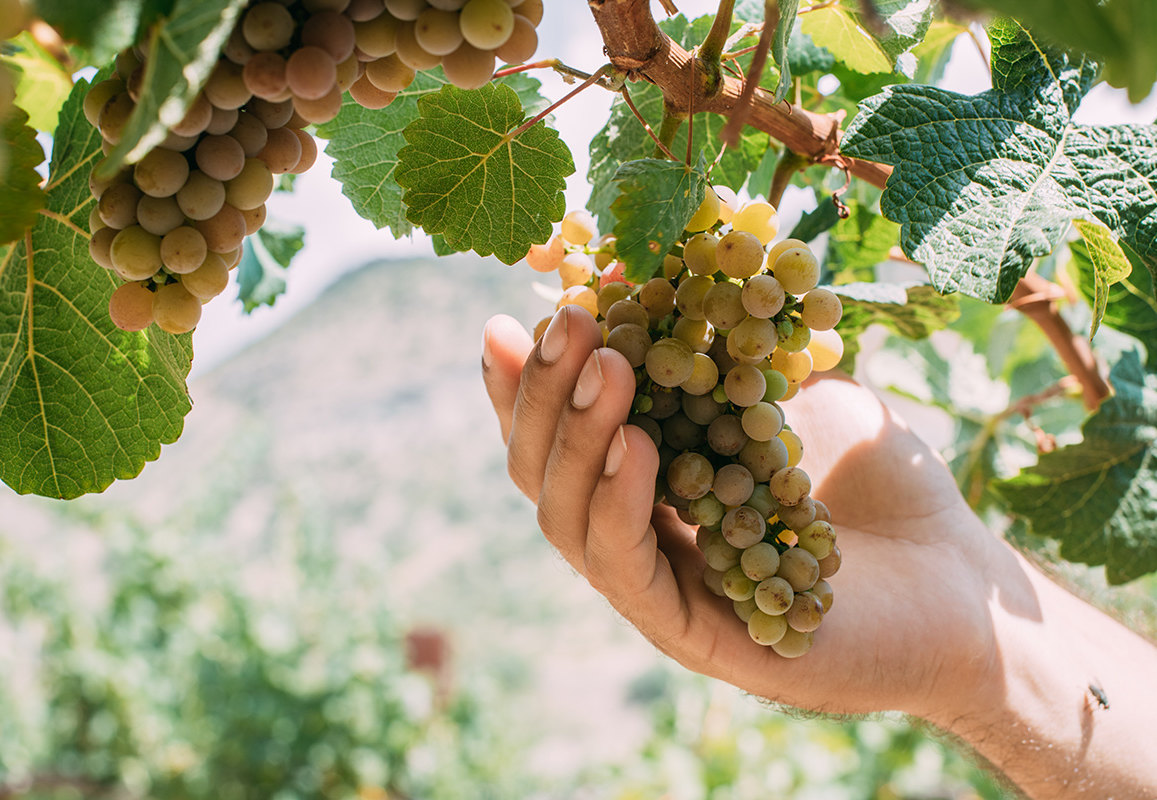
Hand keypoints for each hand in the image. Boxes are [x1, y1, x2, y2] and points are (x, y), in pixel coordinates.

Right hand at [482, 306, 1013, 719]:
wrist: (957, 574)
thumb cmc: (873, 474)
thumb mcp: (785, 383)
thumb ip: (715, 335)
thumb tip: (653, 248)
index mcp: (641, 480)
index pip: (557, 433)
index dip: (524, 381)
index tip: (509, 315)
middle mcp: (634, 535)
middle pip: (545, 474)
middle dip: (544, 393)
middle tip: (567, 322)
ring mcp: (657, 588)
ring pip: (569, 522)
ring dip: (576, 439)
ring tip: (604, 366)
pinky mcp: (693, 634)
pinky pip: (628, 572)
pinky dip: (620, 506)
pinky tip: (635, 445)